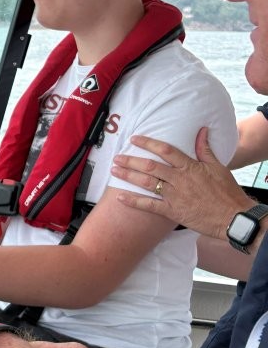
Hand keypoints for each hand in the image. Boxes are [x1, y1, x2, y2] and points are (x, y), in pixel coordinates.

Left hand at [111, 127, 249, 238]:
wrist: (232, 217)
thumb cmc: (226, 192)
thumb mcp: (217, 166)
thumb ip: (205, 149)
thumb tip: (201, 130)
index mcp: (190, 167)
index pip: (165, 150)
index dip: (148, 143)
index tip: (134, 139)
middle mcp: (179, 180)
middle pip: (151, 166)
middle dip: (131, 161)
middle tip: (117, 157)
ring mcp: (174, 196)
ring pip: (147, 183)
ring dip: (129, 176)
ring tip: (115, 170)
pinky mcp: (172, 211)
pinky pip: (149, 206)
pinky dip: (134, 201)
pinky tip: (119, 196)